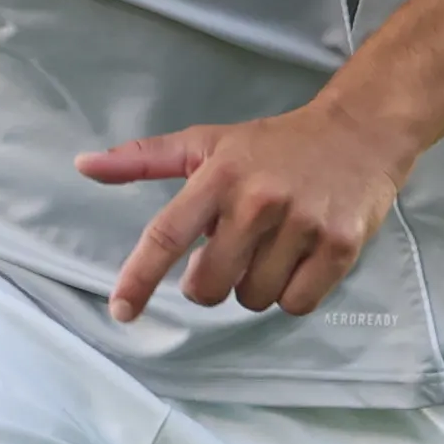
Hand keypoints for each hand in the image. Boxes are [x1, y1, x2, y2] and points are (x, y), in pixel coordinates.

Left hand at [80, 98, 411, 321]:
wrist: (360, 132)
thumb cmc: (275, 144)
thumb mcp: (207, 142)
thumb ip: (144, 159)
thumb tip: (83, 165)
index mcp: (219, 176)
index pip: (166, 235)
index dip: (139, 279)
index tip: (121, 311)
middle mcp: (258, 201)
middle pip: (210, 286)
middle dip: (210, 284)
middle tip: (228, 257)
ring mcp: (302, 224)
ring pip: (254, 298)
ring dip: (256, 286)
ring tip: (272, 249)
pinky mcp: (340, 246)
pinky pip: (297, 304)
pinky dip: (293, 293)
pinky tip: (299, 260)